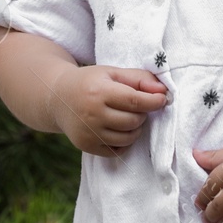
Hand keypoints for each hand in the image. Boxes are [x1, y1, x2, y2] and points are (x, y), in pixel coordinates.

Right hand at [48, 64, 167, 157]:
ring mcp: (88, 133)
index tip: (162, 99)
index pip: (135, 101)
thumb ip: (139, 79)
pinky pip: (117, 150)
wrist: (58, 98)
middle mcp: (92, 114)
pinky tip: (117, 128)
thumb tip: (163, 92)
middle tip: (137, 106)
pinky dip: (123, 141)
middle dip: (143, 114)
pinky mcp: (86, 146)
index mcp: (99, 92)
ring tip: (127, 116)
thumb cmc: (90, 82)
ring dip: (135, 128)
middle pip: (133, 121)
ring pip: (128, 138)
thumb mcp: (112, 73)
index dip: (154, 101)